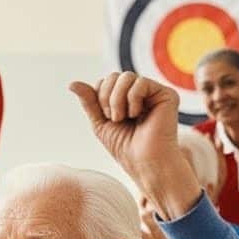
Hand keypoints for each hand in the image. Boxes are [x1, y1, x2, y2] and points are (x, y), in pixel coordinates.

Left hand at [70, 72, 199, 219]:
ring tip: (122, 117)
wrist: (144, 161)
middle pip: (114, 76)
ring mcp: (155, 93)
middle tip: (113, 118)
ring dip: (117, 99)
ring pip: (127, 76)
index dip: (99, 96)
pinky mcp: (167, 95)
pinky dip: (133, 99)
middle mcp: (142, 93)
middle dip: (106, 96)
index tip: (105, 117)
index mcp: (127, 98)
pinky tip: (137, 115)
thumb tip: (71, 83)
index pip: (105, 81)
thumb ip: (89, 101)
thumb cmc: (124, 146)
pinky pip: (141, 82)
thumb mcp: (100, 122)